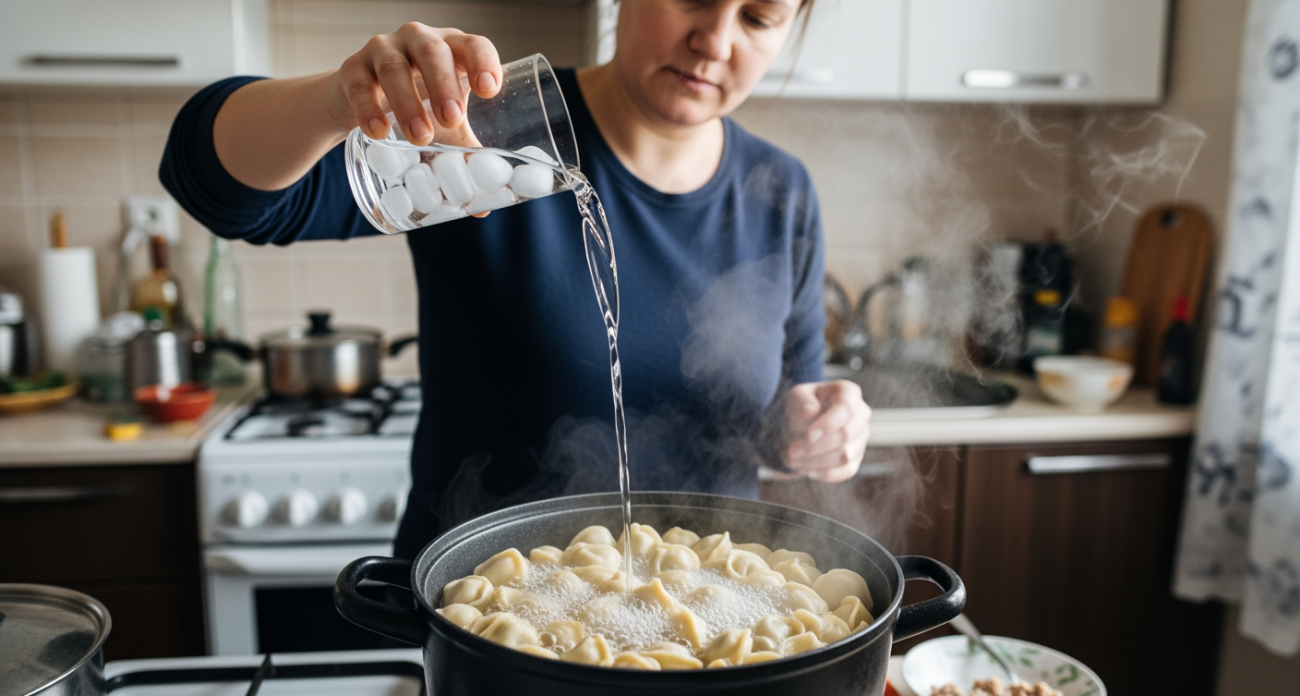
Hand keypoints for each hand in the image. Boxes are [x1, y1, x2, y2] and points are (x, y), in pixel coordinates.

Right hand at [328, 22, 502, 145]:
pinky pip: (360, 86)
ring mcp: (383, 51)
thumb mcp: (445, 124)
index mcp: (453, 50)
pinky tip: (378, 132)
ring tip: (420, 137)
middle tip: (452, 119)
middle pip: (433, 53)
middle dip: (444, 85)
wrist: (359, 100)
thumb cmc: (417, 106)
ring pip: (395, 69)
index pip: (473, 46)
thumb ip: (465, 153)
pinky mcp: (352, 69)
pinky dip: (369, 109)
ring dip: (409, 103)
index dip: (483, 63)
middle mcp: (419, 41)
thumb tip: (484, 207)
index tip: (488, 90)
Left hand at [780, 380, 871, 482]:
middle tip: (792, 451)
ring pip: (845, 455)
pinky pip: (847, 471)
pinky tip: (807, 470)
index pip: (846, 409)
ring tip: (793, 460)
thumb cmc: (801, 406)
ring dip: (817, 461)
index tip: (809, 435)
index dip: (829, 424)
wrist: (801, 425)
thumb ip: (802, 402)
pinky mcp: (857, 458)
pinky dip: (826, 473)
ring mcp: (862, 438)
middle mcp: (861, 415)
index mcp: (848, 393)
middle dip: (816, 446)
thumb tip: (811, 414)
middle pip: (846, 435)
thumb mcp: (795, 397)